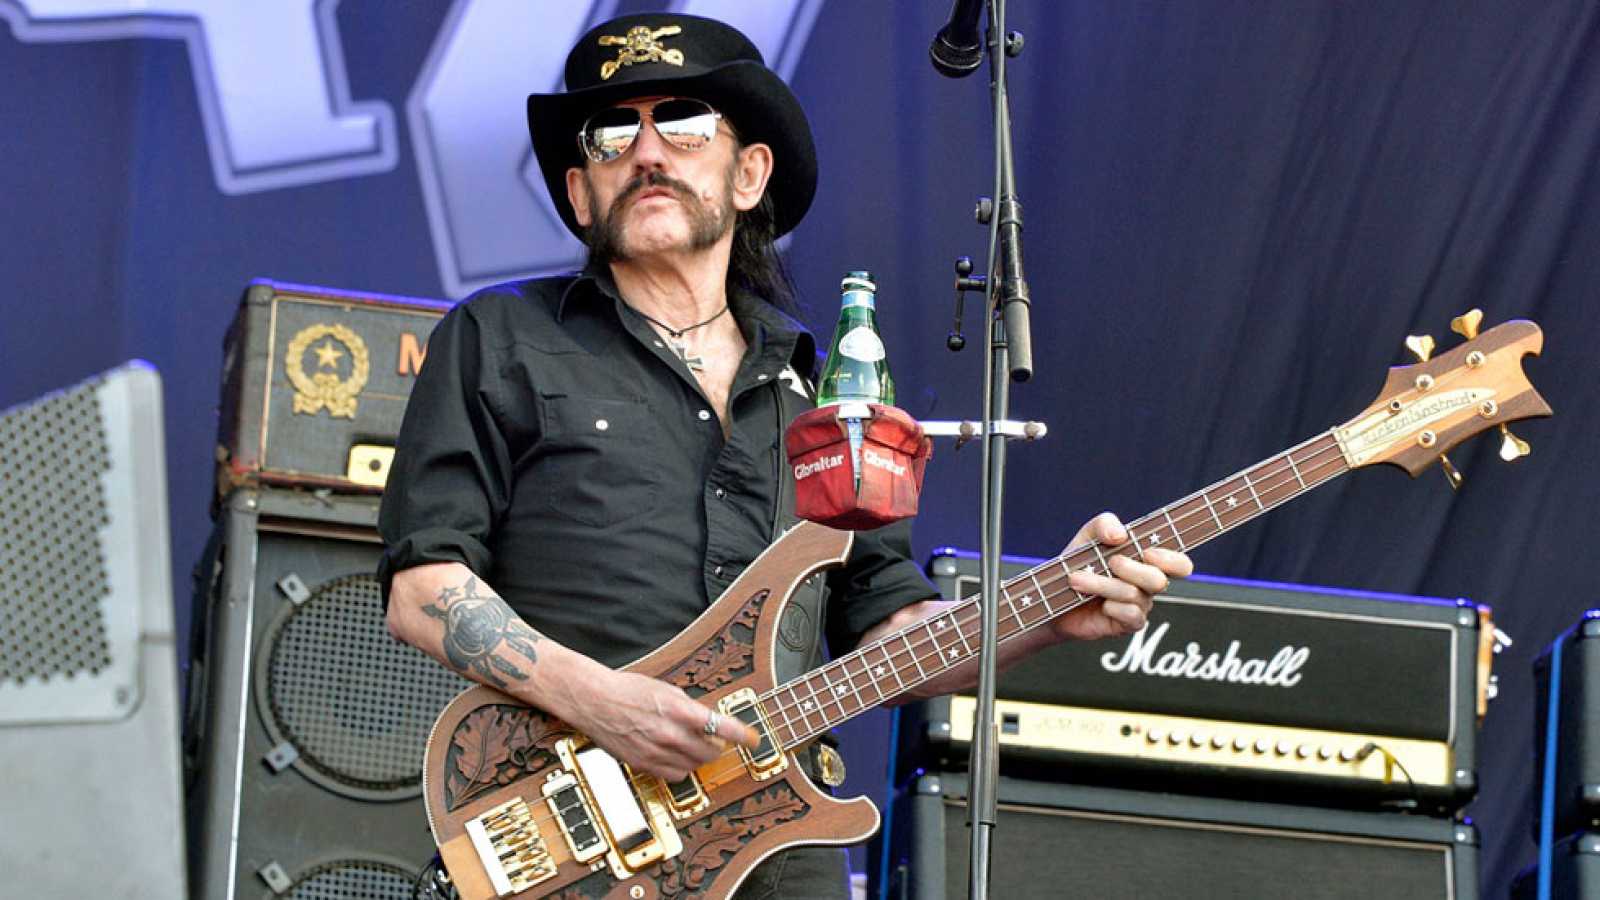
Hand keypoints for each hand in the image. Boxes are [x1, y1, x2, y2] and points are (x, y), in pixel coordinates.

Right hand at [558, 667, 757, 781]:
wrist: (595, 700)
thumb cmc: (628, 690)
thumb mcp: (666, 690)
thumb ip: (689, 707)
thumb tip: (709, 720)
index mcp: (679, 710)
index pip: (721, 725)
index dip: (742, 735)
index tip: (752, 739)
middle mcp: (670, 733)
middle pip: (711, 751)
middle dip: (717, 746)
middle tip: (716, 740)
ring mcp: (656, 751)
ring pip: (694, 766)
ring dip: (699, 758)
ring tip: (692, 746)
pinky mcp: (643, 764)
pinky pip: (674, 775)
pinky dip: (681, 768)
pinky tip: (676, 756)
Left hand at [1049, 511, 1192, 641]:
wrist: (1054, 595)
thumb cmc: (1078, 563)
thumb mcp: (1088, 535)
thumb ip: (1105, 523)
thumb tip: (1120, 534)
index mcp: (1147, 561)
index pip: (1180, 564)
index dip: (1171, 560)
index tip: (1147, 553)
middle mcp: (1148, 584)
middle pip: (1159, 580)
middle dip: (1130, 569)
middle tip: (1110, 562)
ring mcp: (1140, 605)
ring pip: (1135, 594)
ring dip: (1102, 584)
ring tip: (1077, 579)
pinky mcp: (1128, 624)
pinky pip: (1130, 614)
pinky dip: (1110, 605)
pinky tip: (1095, 602)